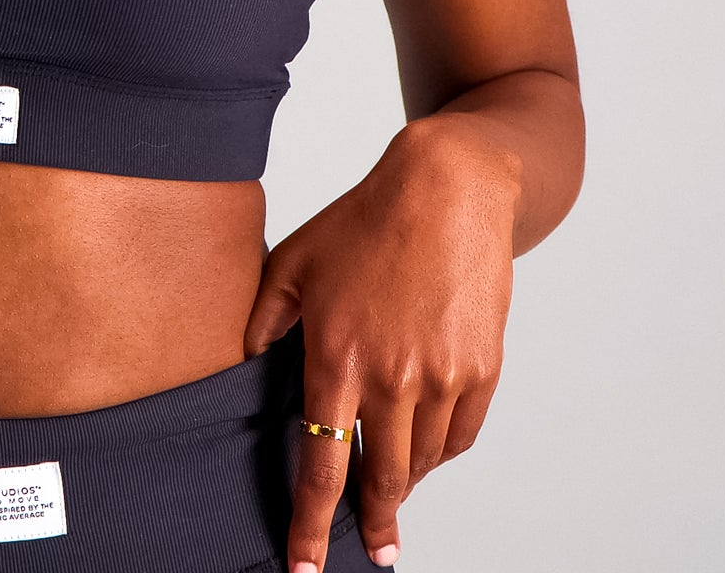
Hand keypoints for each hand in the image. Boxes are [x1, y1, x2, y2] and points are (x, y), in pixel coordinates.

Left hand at [245, 116, 520, 569]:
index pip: (322, 464)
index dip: (311, 524)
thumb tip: (243, 362)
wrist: (447, 189)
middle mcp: (391, 376)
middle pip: (380, 479)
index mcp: (336, 355)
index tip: (304, 566)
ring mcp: (442, 376)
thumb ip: (262, 319)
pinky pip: (460, 435)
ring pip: (422, 462)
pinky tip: (427, 451)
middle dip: (372, 525)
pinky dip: (441, 451)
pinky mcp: (482, 368)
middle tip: (371, 552)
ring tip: (393, 494)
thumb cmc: (365, 220)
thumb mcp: (294, 261)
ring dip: (405, 484)